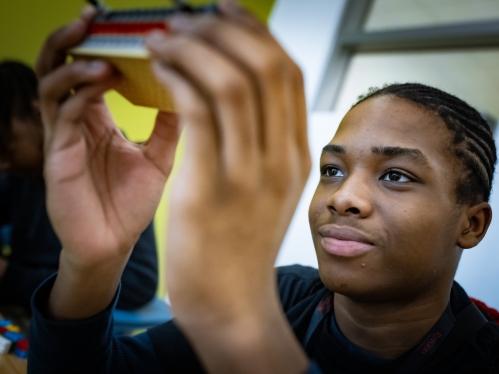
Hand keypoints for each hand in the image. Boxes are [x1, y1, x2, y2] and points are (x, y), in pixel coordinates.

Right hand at [37, 7, 180, 318]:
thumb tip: (194, 89)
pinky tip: (103, 79)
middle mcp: (78, 122)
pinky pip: (61, 114)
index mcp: (99, 119)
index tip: (131, 22)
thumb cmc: (132, 203)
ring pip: (53, 82)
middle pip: (64, 65)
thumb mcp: (159, 157)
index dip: (105, 43)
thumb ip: (170, 125)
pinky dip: (79, 91)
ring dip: (73, 57)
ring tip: (98, 42)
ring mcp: (64, 138)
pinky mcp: (58, 156)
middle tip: (95, 14)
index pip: (94, 68)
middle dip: (76, 37)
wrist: (115, 247)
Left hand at [146, 2, 310, 372]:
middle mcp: (280, 158)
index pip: (287, 73)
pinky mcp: (210, 189)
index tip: (225, 11)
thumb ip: (264, 144)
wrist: (232, 301)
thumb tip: (243, 96)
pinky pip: (197, 114)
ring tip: (164, 38)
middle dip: (224, 28)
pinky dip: (177, 79)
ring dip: (194, 47)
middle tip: (188, 19)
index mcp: (296, 155)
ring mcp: (248, 174)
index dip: (255, 31)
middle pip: (266, 66)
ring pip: (231, 82)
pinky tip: (160, 69)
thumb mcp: (268, 189)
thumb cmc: (240, 244)